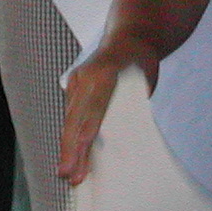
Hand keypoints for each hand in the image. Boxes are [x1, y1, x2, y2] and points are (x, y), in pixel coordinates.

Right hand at [57, 44, 158, 186]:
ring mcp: (77, 80)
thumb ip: (133, 106)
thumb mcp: (144, 81)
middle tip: (68, 174)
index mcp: (105, 72)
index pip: (95, 108)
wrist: (129, 36)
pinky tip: (69, 156)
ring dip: (68, 146)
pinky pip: (71, 115)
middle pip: (76, 117)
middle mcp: (86, 76)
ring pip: (70, 119)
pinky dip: (70, 136)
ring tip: (66, 172)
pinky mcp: (74, 86)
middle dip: (71, 148)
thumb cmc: (141, 62)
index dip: (87, 131)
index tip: (83, 150)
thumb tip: (126, 141)